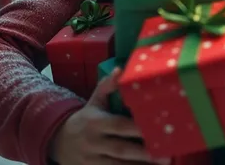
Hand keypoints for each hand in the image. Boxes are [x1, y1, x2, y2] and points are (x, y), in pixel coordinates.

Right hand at [48, 66, 169, 164]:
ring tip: (162, 164)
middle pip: (121, 149)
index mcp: (96, 122)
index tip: (157, 128)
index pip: (118, 125)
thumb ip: (107, 85)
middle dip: (143, 153)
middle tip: (166, 155)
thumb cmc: (86, 118)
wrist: (58, 141)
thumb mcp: (94, 100)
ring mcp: (92, 160)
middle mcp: (93, 142)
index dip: (136, 128)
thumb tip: (121, 69)